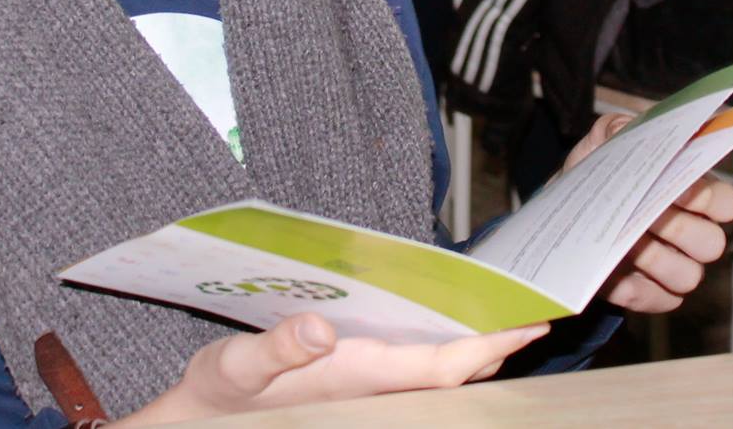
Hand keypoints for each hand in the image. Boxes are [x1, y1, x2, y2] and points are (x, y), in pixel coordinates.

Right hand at [121, 314, 546, 424]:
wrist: (196, 425)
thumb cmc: (216, 397)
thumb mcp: (232, 367)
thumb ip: (275, 349)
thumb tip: (318, 328)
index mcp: (353, 381)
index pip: (439, 369)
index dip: (485, 350)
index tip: (525, 327)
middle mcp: (370, 392)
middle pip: (451, 375)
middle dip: (493, 349)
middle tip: (536, 315)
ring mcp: (366, 394)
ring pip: (436, 376)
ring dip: (472, 352)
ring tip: (505, 318)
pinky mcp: (356, 389)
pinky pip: (415, 372)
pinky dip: (441, 353)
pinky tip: (448, 331)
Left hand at [560, 115, 732, 314]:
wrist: (566, 209)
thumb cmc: (597, 172)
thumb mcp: (606, 139)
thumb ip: (624, 128)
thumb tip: (637, 133)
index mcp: (694, 193)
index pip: (726, 203)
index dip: (708, 198)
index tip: (677, 188)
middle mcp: (693, 233)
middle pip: (712, 244)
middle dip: (676, 228)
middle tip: (644, 215)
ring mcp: (675, 267)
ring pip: (688, 276)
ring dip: (653, 258)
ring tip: (623, 240)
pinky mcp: (653, 295)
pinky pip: (659, 300)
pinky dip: (634, 286)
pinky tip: (612, 266)